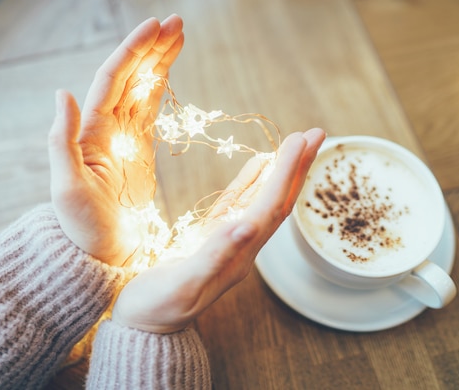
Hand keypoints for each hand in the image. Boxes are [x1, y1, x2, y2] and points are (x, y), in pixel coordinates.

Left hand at [48, 15, 183, 264]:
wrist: (100, 254)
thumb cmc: (81, 228)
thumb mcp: (66, 188)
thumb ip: (61, 141)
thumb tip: (62, 93)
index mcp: (91, 132)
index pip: (113, 80)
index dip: (134, 52)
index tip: (156, 27)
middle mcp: (106, 128)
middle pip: (131, 77)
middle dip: (152, 48)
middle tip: (177, 22)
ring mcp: (124, 138)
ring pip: (142, 88)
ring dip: (158, 61)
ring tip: (178, 35)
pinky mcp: (140, 151)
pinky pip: (150, 110)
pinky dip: (160, 87)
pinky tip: (167, 71)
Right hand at [112, 128, 325, 332]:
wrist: (143, 326)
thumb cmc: (157, 307)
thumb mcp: (183, 283)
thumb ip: (214, 256)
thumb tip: (245, 225)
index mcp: (238, 254)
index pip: (270, 207)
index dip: (286, 172)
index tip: (300, 140)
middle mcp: (240, 246)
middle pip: (277, 201)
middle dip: (297, 167)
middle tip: (316, 132)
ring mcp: (228, 241)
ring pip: (261, 199)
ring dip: (280, 171)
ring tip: (296, 142)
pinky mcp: (211, 237)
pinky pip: (237, 203)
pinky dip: (250, 181)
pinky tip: (258, 164)